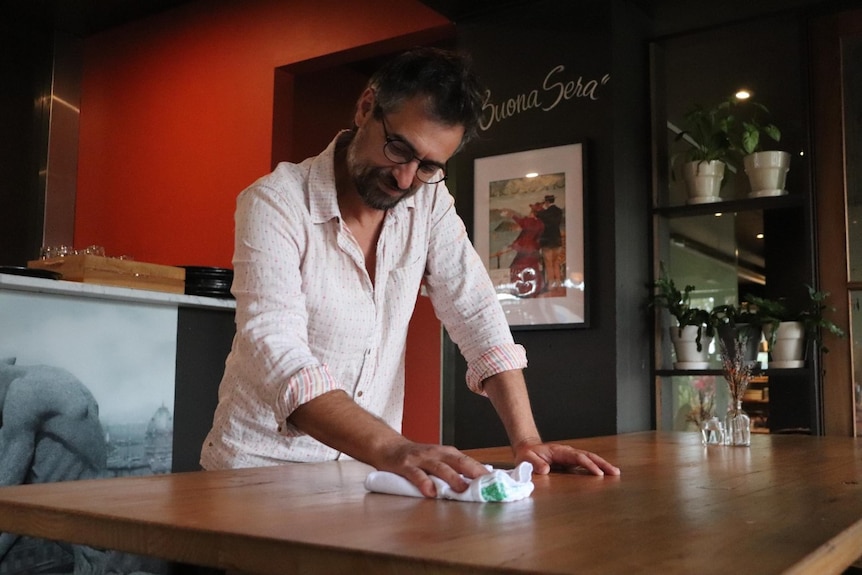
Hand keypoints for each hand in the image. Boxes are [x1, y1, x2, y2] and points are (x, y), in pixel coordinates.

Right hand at [375, 440, 490, 497]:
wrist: (388, 447)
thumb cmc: (416, 458)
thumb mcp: (437, 460)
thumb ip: (454, 469)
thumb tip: (478, 482)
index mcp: (446, 453)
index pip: (468, 461)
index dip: (482, 471)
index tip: (496, 482)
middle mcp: (436, 454)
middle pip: (458, 461)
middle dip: (473, 472)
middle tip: (486, 484)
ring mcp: (421, 459)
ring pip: (439, 467)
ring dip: (452, 478)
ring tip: (462, 489)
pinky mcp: (405, 465)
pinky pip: (416, 474)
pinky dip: (424, 482)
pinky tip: (430, 491)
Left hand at [513, 438, 620, 476]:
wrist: (527, 449)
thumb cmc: (526, 455)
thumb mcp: (526, 459)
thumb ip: (535, 463)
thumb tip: (545, 469)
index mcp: (560, 451)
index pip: (578, 457)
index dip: (588, 465)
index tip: (598, 474)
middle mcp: (568, 452)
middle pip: (589, 456)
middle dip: (602, 464)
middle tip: (615, 472)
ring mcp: (570, 456)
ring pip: (590, 459)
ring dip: (603, 465)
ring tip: (616, 473)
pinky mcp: (571, 462)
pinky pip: (586, 464)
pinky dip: (596, 467)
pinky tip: (605, 474)